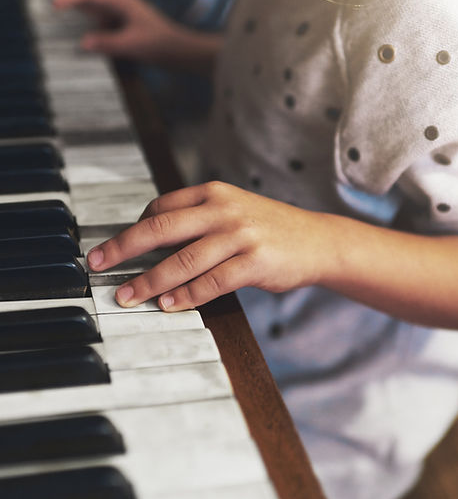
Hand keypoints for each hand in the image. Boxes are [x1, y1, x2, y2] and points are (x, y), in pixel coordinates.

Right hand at [50, 0, 183, 60]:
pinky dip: (90, 1)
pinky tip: (84, 10)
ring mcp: (124, 5)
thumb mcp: (131, 46)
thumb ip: (106, 43)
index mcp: (121, 1)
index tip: (54, 4)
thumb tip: (83, 43)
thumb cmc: (157, 45)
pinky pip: (104, 2)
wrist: (177, 48)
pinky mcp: (127, 15)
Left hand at [87, 182, 334, 310]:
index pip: (161, 207)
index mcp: (213, 193)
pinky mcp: (255, 261)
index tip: (114, 248)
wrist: (318, 240)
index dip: (133, 228)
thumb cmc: (270, 229)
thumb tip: (153, 239)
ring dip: (150, 281)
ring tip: (129, 296)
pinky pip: (212, 281)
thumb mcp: (233, 210)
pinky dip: (187, 295)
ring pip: (183, 259)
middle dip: (124, 248)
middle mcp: (223, 209)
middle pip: (162, 227)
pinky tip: (170, 305)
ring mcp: (240, 234)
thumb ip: (197, 219)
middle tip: (98, 264)